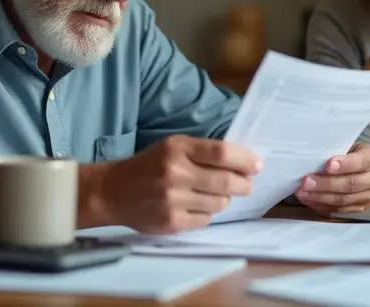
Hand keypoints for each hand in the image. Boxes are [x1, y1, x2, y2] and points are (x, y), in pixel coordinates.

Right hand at [97, 135, 261, 233]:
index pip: (221, 153)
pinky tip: (197, 206)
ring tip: (216, 194)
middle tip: (247, 184)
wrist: (112, 191)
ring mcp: (172, 200)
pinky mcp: (171, 222)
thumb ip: (203, 151)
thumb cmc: (149, 166)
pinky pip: (205, 220)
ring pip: (219, 203)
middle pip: (225, 181)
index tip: (256, 165)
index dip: (244, 160)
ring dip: (225, 199)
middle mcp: (174, 173)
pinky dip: (207, 213)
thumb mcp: (172, 147)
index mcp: (177, 149)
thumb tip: (243, 162)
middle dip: (243, 184)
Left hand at [295, 143, 369, 214]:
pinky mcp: (355, 208)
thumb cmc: (340, 150)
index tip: (328, 165)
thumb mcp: (340, 143)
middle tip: (306, 181)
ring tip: (301, 191)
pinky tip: (306, 198)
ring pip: (343, 200)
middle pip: (352, 184)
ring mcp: (366, 196)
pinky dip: (319, 204)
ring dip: (320, 196)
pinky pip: (337, 210)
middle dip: (327, 184)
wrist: (346, 163)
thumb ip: (331, 149)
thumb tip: (310, 155)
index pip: (363, 162)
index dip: (346, 164)